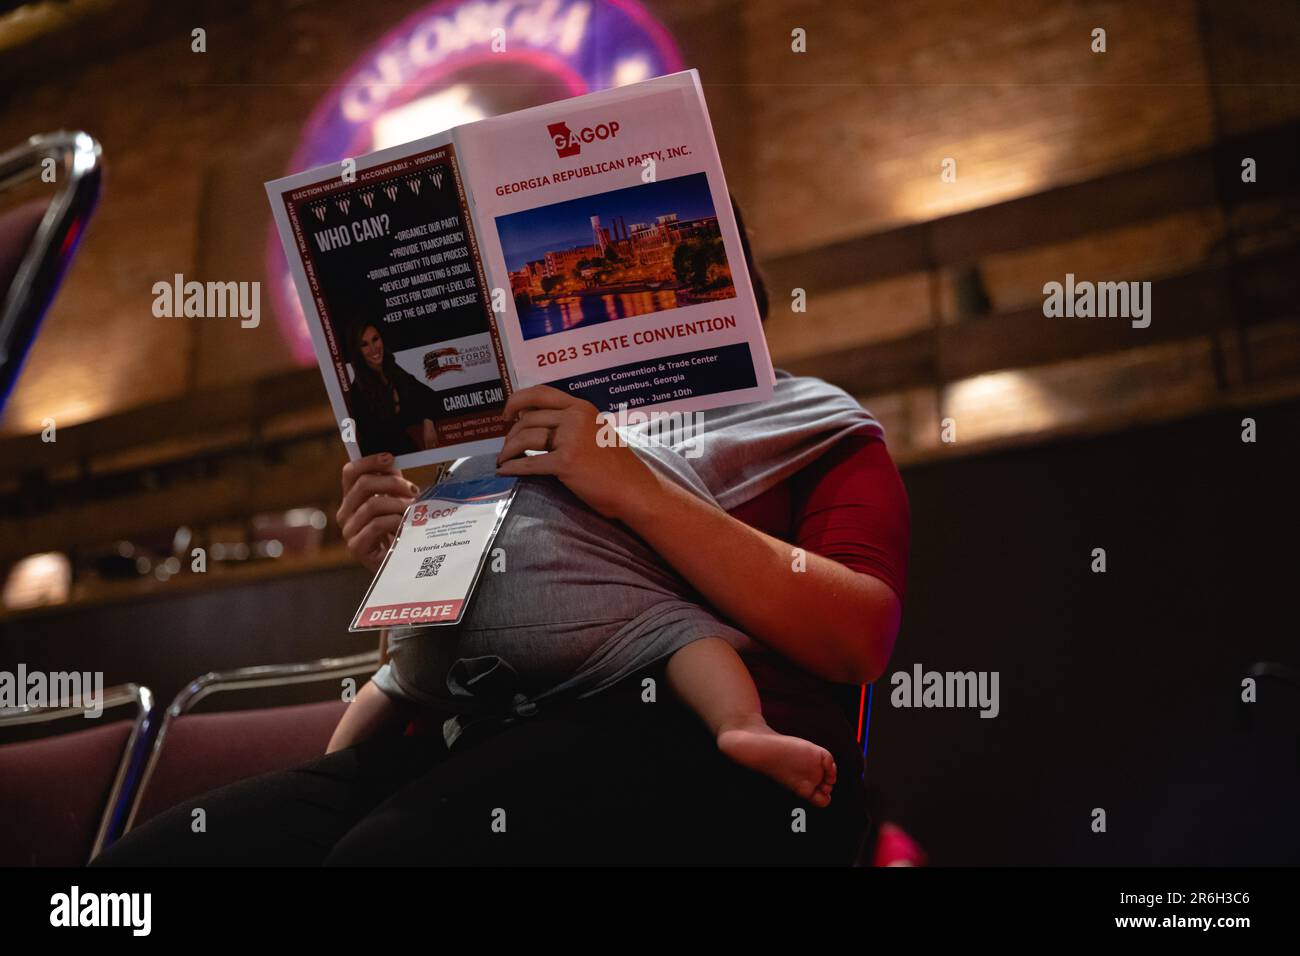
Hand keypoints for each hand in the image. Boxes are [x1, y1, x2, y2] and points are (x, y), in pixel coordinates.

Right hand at [337, 453, 420, 572]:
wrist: (397, 565)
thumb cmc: (398, 531)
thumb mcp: (394, 501)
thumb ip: (391, 483)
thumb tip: (394, 461)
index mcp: (352, 498)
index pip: (350, 472)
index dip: (369, 461)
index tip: (390, 458)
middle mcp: (345, 512)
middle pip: (363, 485)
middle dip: (392, 483)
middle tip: (412, 489)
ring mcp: (348, 530)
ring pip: (372, 505)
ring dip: (398, 504)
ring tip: (413, 509)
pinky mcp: (356, 546)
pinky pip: (376, 525)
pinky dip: (395, 521)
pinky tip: (406, 525)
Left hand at [494, 385, 656, 519]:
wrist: (635, 489)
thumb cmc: (617, 466)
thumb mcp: (597, 431)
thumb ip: (572, 423)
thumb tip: (537, 423)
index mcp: (582, 407)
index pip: (540, 393)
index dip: (517, 400)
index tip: (507, 414)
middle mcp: (575, 418)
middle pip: (528, 418)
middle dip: (510, 434)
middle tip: (506, 446)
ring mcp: (571, 440)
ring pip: (525, 438)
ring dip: (508, 450)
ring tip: (504, 459)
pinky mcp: (566, 463)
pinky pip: (529, 462)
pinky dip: (512, 467)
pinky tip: (504, 470)